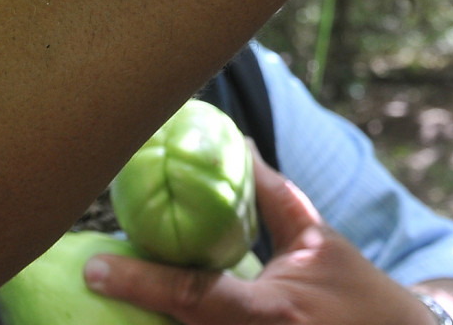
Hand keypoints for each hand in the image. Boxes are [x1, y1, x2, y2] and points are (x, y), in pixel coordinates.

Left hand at [83, 155, 433, 324]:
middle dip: (136, 314)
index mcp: (274, 311)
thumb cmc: (357, 292)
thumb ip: (271, 197)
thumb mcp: (317, 241)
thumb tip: (236, 145)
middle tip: (102, 281)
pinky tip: (153, 317)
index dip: (141, 282)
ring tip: (123, 290)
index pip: (195, 297)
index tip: (95, 267)